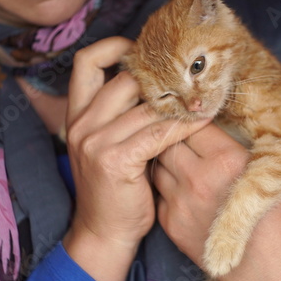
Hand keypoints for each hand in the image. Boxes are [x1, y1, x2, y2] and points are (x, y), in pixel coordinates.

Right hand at [62, 37, 210, 280]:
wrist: (104, 232)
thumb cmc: (115, 188)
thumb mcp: (109, 145)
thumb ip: (123, 116)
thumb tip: (158, 86)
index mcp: (77, 115)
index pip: (86, 62)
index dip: (114, 47)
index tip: (143, 52)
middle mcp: (82, 123)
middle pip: (124, 78)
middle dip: (160, 77)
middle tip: (188, 78)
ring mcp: (95, 141)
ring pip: (146, 104)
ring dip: (179, 100)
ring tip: (203, 96)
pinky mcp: (116, 159)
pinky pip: (159, 131)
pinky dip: (184, 124)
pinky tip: (202, 120)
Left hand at [155, 124, 280, 280]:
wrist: (271, 273)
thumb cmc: (280, 222)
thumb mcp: (267, 174)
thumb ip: (236, 148)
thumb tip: (216, 127)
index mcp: (228, 160)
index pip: (194, 123)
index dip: (194, 118)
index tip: (195, 118)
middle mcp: (199, 179)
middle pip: (169, 141)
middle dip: (174, 135)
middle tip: (182, 135)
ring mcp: (181, 203)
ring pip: (158, 165)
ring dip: (167, 158)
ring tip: (181, 159)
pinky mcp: (171, 224)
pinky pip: (159, 192)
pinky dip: (167, 185)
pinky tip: (182, 187)